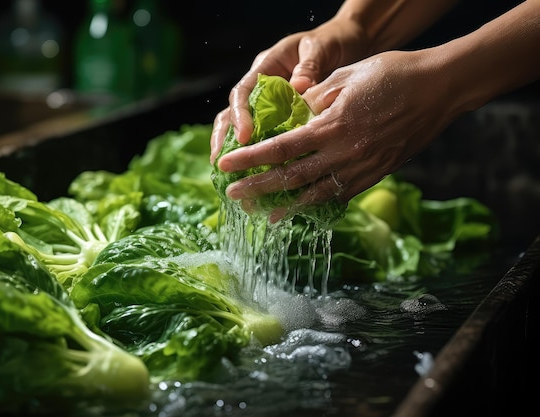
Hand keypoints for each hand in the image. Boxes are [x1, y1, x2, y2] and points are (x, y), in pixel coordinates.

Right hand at [210, 17, 368, 163]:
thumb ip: (310, 65)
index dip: (240, 116)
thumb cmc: (331, 43)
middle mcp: (260, 87)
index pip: (242, 92)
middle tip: (220, 163)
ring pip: (241, 128)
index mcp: (265, 67)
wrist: (346, 45)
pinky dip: (258, 156)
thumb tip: (298, 86)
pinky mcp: (279, 118)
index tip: (245, 137)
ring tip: (230, 176)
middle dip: (223, 139)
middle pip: (231, 114)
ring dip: (234, 152)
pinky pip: (264, 137)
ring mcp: (267, 104)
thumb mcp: (321, 47)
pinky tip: (257, 176)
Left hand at [216, 49, 458, 221]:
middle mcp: (344, 152)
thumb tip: (288, 116)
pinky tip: (303, 209)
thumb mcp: (346, 77)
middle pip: (292, 177)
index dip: (250, 159)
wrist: (439, 89)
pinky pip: (341, 194)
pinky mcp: (376, 175)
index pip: (280, 148)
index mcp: (332, 125)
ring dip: (286, 206)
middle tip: (234, 196)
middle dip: (259, 188)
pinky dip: (318, 204)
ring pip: (316, 194)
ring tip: (263, 214)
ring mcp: (362, 168)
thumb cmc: (392, 74)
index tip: (226, 166)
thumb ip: (314, 100)